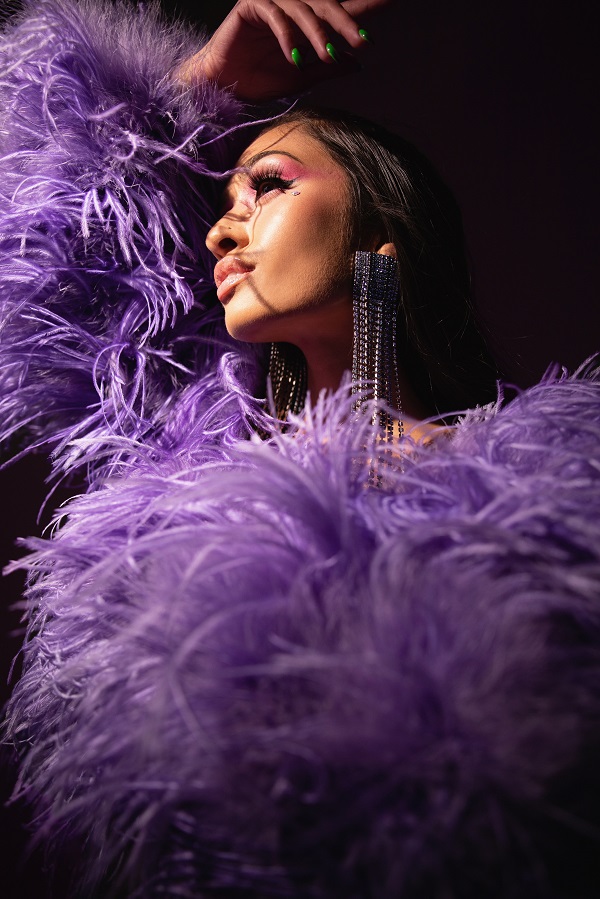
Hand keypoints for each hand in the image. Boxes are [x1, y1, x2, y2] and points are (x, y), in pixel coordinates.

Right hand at [176, 0, 389, 101]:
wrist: (222, 85)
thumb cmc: (258, 80)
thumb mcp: (300, 78)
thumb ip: (326, 67)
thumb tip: (357, 63)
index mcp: (306, 22)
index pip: (338, 11)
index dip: (362, 11)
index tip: (391, 4)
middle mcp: (292, 6)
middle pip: (327, 4)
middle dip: (347, 23)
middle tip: (363, 42)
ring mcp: (271, 2)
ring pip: (303, 9)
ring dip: (318, 33)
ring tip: (329, 55)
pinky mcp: (251, 5)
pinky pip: (275, 15)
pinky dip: (287, 37)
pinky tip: (294, 58)